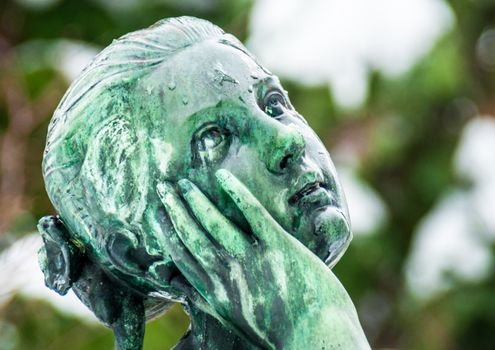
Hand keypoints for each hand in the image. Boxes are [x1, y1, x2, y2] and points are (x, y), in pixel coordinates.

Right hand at [155, 169, 369, 348]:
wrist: (317, 338)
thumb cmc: (278, 331)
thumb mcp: (234, 319)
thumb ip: (209, 300)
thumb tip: (183, 289)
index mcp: (216, 293)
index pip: (183, 257)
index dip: (167, 233)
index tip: (156, 214)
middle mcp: (228, 275)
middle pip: (193, 236)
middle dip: (175, 211)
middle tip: (161, 187)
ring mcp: (253, 259)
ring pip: (216, 224)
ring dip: (197, 201)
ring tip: (184, 183)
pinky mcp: (280, 246)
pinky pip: (253, 215)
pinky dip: (237, 194)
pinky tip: (223, 177)